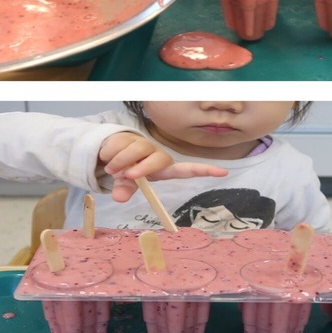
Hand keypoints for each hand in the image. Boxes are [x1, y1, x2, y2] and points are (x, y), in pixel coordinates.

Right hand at [99, 132, 227, 201]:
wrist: (110, 153)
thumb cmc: (127, 172)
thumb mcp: (127, 185)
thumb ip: (125, 190)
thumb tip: (119, 197)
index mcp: (163, 170)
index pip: (187, 170)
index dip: (204, 171)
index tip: (223, 172)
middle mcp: (157, 155)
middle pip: (156, 159)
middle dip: (140, 169)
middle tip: (126, 175)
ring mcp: (144, 144)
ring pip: (133, 151)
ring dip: (118, 162)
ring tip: (112, 168)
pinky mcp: (130, 135)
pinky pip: (119, 144)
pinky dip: (109, 154)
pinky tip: (109, 155)